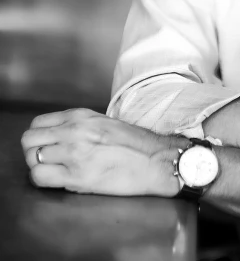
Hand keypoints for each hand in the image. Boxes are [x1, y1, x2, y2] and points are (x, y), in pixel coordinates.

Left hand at [21, 108, 183, 196]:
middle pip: (29, 140)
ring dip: (39, 166)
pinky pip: (40, 177)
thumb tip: (55, 136)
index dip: (39, 137)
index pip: (37, 124)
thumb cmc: (132, 143)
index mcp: (80, 116)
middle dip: (33, 151)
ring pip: (31, 159)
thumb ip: (76, 125)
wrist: (154, 160)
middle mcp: (74, 131)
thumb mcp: (102, 122)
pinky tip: (58, 180)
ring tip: (55, 170)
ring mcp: (74, 153)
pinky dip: (43, 179)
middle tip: (48, 160)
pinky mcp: (77, 176)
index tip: (47, 146)